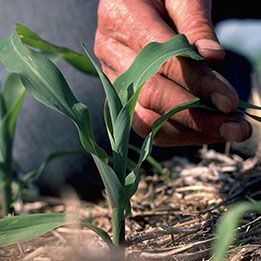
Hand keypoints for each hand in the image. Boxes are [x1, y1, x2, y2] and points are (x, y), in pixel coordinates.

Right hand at [94, 0, 251, 145]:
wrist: (134, 2)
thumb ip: (195, 24)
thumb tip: (213, 58)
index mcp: (122, 17)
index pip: (162, 60)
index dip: (196, 83)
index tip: (228, 101)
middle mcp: (110, 51)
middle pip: (151, 95)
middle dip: (195, 116)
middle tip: (233, 129)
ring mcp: (111, 77)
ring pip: (145, 117)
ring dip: (186, 130)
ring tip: (220, 132)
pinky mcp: (119, 94)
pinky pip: (142, 122)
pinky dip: (171, 132)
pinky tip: (198, 131)